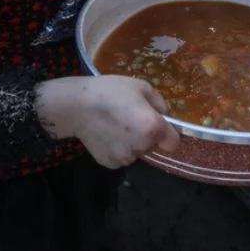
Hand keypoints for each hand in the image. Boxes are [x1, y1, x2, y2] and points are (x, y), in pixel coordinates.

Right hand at [36, 75, 179, 168]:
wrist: (76, 106)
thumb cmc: (110, 91)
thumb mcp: (141, 87)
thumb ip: (159, 103)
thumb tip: (165, 115)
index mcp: (153, 128)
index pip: (173, 142)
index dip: (168, 134)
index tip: (159, 125)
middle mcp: (142, 147)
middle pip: (153, 146)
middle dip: (147, 135)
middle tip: (130, 119)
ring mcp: (125, 158)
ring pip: (136, 152)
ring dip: (131, 142)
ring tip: (115, 125)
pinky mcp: (110, 164)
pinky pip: (121, 156)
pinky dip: (116, 148)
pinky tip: (106, 134)